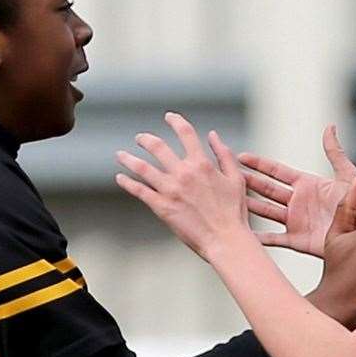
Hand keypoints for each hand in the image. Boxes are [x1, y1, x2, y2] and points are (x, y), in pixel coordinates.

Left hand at [115, 113, 251, 261]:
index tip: (169, 117)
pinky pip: (139, 191)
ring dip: (129, 159)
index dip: (176, 121)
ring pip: (142, 168)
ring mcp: (171, 190)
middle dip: (146, 139)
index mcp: (202, 164)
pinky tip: (120, 178)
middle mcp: (184, 173)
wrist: (225, 239)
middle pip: (158, 147)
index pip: (186, 133)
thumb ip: (224, 154)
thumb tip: (213, 135)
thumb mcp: (235, 178)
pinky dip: (127, 182)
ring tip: (120, 155)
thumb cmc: (233, 212)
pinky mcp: (162, 207)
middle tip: (140, 138)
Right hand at [240, 126, 355, 258]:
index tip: (240, 156)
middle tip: (226, 175)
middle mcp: (298, 202)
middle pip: (266, 190)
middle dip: (247, 183)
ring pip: (265, 212)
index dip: (259, 164)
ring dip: (248, 206)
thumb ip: (335, 152)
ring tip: (229, 201)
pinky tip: (243, 234)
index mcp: (307, 184)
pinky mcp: (297, 240)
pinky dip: (259, 238)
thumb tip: (329, 127)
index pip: (277, 172)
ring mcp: (296, 221)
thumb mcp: (349, 175)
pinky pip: (274, 239)